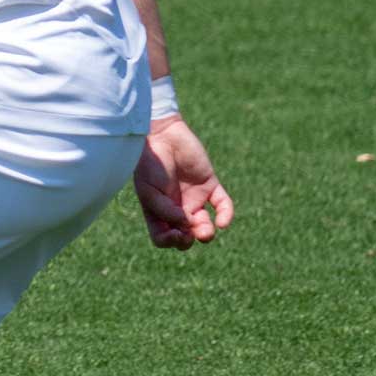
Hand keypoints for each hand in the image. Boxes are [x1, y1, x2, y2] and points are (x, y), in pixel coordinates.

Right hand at [133, 116, 234, 249]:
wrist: (161, 135)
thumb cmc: (148, 163)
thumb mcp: (149, 190)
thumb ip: (165, 210)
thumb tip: (187, 226)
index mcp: (157, 211)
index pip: (164, 237)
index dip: (170, 241)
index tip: (175, 233)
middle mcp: (176, 208)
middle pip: (185, 236)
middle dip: (188, 240)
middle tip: (188, 232)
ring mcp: (193, 198)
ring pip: (204, 225)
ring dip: (205, 233)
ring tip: (205, 230)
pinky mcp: (210, 185)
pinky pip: (222, 204)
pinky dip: (226, 214)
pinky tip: (223, 222)